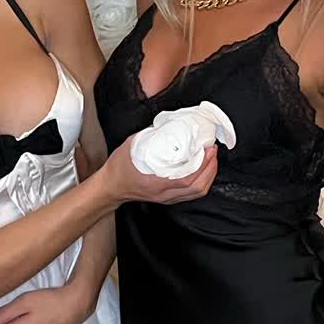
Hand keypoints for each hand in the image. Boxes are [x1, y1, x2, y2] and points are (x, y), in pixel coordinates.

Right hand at [102, 135, 219, 205]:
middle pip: (196, 188)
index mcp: (155, 182)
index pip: (187, 178)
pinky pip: (190, 194)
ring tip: (211, 159)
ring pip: (196, 193)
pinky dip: (200, 181)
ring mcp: (165, 198)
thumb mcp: (134, 145)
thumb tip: (172, 125)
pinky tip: (202, 169)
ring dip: (208, 176)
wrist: (110, 186)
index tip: (208, 149)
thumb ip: (154, 136)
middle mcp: (163, 193)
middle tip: (213, 151)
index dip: (203, 164)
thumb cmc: (118, 167)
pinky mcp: (167, 198)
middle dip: (210, 169)